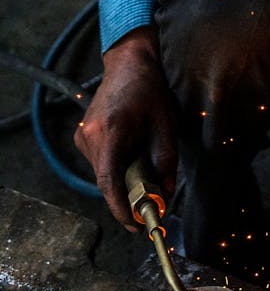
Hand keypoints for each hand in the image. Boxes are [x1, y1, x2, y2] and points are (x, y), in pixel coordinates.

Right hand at [74, 27, 177, 229]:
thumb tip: (165, 196)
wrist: (128, 66)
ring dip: (125, 181)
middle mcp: (90, 136)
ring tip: (146, 168)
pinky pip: (101, 165)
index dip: (121, 208)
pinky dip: (118, 170)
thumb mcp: (166, 128)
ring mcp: (82, 136)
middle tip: (153, 204)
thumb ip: (167, 163)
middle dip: (130, 197)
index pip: (110, 181)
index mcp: (112, 132)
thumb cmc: (150, 93)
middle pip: (108, 182)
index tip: (135, 224)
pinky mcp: (82, 137)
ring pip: (104, 175)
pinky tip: (133, 156)